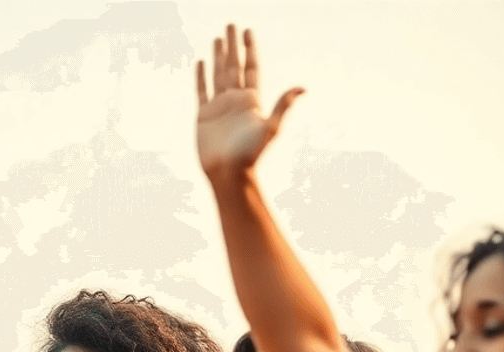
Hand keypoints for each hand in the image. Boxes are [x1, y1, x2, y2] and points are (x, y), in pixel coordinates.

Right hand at [196, 25, 303, 178]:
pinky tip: (201, 63)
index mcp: (252, 100)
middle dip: (233, 45)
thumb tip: (302, 88)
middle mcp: (235, 100)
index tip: (248, 31)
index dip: (250, 49)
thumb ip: (283, 105)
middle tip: (231, 25)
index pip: (251, 67)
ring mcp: (219, 107)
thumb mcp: (270, 128)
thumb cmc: (250, 155)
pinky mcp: (204, 116)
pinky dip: (201, 77)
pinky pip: (202, 91)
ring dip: (218, 57)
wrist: (228, 174)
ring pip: (218, 75)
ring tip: (217, 38)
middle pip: (234, 66)